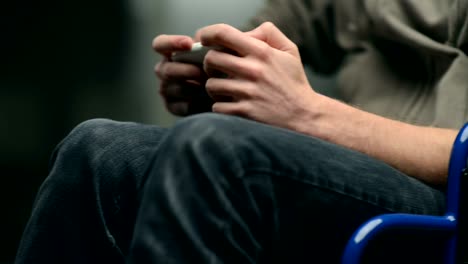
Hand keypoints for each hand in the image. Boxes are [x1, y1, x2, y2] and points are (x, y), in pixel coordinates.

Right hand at [152, 35, 212, 115]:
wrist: (226, 93)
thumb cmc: (220, 67)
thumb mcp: (220, 54)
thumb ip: (215, 43)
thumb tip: (212, 38)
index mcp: (171, 53)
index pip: (160, 44)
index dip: (171, 43)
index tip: (189, 44)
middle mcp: (165, 70)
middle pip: (166, 70)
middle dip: (185, 70)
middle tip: (203, 73)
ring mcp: (167, 89)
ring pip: (174, 88)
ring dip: (193, 88)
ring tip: (209, 87)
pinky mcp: (172, 107)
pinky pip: (179, 106)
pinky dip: (193, 104)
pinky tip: (206, 101)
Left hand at [198, 22, 320, 130]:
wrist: (304, 116)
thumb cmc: (293, 83)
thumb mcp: (289, 51)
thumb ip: (268, 34)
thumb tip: (244, 32)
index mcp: (262, 52)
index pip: (223, 33)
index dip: (207, 34)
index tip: (203, 39)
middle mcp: (253, 70)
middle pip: (211, 59)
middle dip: (210, 64)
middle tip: (217, 69)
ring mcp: (248, 93)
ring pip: (211, 85)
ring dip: (215, 88)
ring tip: (227, 90)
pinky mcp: (245, 113)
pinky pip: (217, 107)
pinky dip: (221, 107)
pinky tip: (232, 105)